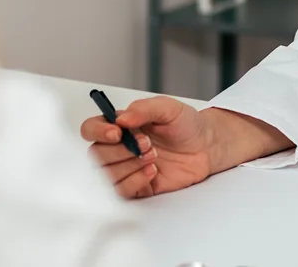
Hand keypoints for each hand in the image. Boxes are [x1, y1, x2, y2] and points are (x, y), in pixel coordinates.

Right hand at [79, 96, 213, 198]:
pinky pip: (121, 191)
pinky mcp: (137, 186)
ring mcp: (126, 168)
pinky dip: (135, 181)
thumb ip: (144, 109)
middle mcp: (119, 147)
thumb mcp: (168, 108)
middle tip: (147, 144)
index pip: (91, 129)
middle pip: (96, 155)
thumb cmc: (186, 125)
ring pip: (106, 174)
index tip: (117, 133)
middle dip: (122, 151)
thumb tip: (122, 118)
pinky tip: (152, 171)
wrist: (206, 147)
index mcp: (120, 125)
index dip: (98, 132)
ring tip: (153, 156)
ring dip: (129, 166)